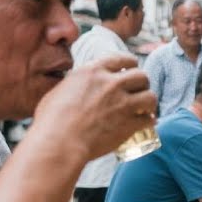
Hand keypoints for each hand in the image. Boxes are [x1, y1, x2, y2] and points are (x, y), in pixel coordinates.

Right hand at [28, 55, 156, 163]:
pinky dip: (149, 121)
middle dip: (142, 84)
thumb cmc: (51, 120)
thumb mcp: (61, 90)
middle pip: (141, 75)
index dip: (130, 64)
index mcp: (92, 72)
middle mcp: (111, 84)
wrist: (59, 143)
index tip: (132, 70)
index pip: (122, 58)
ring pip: (150, 96)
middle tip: (138, 92)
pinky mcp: (129, 123)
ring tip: (145, 108)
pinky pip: (149, 119)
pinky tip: (145, 123)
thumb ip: (78, 84)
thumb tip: (80, 87)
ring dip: (149, 102)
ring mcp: (122, 103)